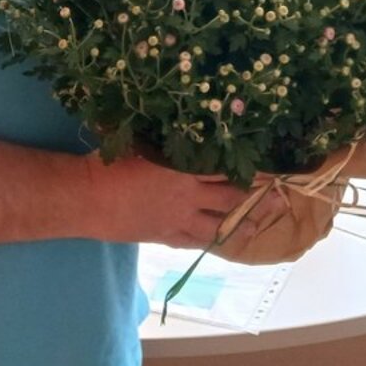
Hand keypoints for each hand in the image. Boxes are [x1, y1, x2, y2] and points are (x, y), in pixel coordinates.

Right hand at [83, 153, 283, 248]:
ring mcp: (178, 219)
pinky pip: (194, 241)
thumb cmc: (110, 162)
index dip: (248, 169)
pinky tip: (218, 240)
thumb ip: (165, 139)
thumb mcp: (142, 141)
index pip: (225, 168)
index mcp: (184, 167)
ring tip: (259, 226)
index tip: (269, 168)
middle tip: (277, 200)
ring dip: (240, 226)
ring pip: (218, 226)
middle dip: (255, 200)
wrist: (88, 197)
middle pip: (229, 198)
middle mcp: (187, 195)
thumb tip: (181, 124)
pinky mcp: (164, 236)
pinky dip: (208, 240)